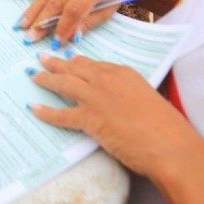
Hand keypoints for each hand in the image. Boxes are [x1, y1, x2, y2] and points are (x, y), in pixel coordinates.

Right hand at [13, 0, 145, 43]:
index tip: (55, 43)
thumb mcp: (107, 12)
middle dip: (42, 22)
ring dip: (33, 10)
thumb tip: (68, 36)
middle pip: (55, 3)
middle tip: (31, 37)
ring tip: (22, 24)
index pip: (73, 11)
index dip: (63, 28)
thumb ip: (86, 23)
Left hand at [28, 54, 201, 179]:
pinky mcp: (90, 119)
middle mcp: (107, 79)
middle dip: (56, 63)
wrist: (168, 144)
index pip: (93, 64)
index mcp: (123, 72)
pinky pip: (61, 114)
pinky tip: (34, 109)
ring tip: (34, 76)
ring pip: (63, 83)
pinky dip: (46, 112)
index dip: (77, 63)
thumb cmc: (164, 126)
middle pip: (75, 67)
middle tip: (42, 58)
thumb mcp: (144, 98)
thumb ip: (125, 93)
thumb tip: (112, 100)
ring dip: (46, 78)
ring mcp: (97, 97)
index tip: (68, 60)